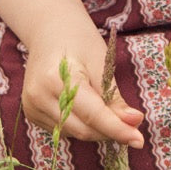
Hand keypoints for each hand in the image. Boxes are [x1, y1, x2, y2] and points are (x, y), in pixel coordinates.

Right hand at [22, 25, 144, 147]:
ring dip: (96, 130)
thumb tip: (134, 124)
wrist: (49, 30)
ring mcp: (31, 107)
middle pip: (82, 129)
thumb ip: (114, 97)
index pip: (92, 115)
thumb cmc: (79, 40)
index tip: (139, 140)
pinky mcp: (32, 114)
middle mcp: (38, 97)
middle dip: (110, 131)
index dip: (117, 129)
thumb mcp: (101, 61)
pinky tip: (86, 109)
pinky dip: (81, 125)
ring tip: (108, 110)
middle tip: (132, 125)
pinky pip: (64, 130)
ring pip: (74, 133)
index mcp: (56, 78)